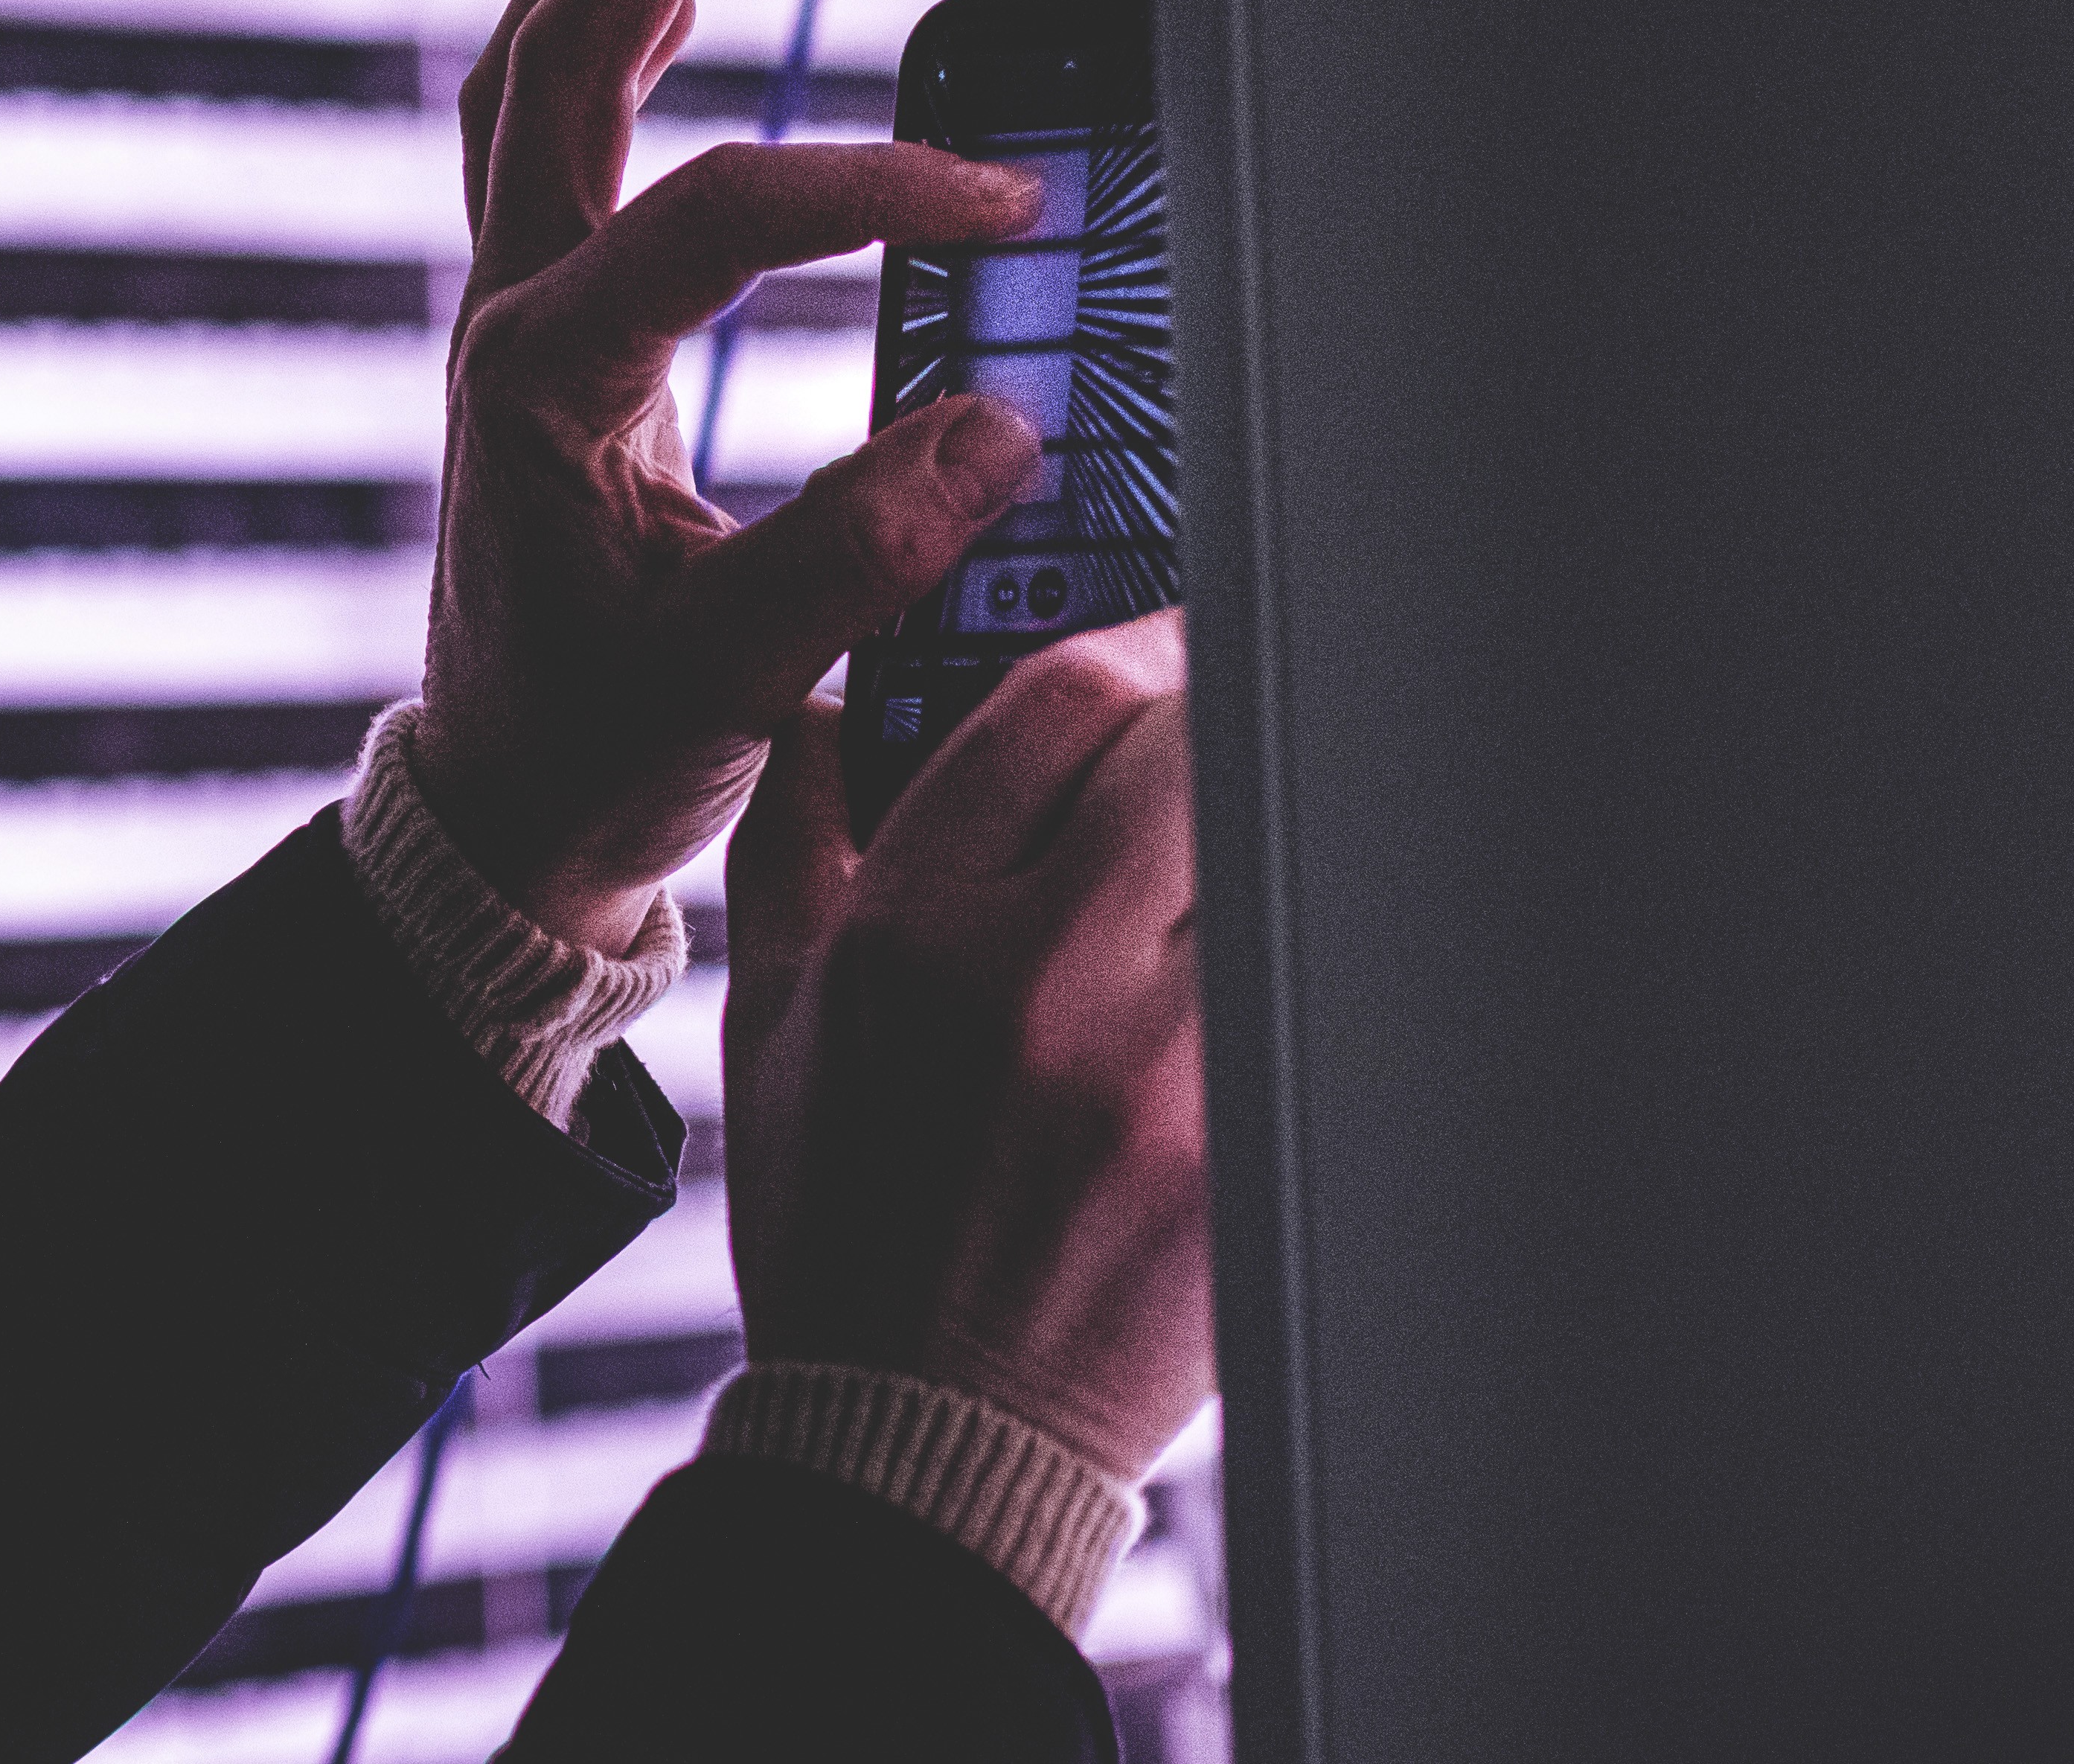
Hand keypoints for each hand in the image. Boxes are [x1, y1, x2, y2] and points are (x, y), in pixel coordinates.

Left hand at [413, 0, 1049, 950]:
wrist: (507, 809)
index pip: (717, 217)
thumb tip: (995, 430)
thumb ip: (863, 553)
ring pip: (531, 85)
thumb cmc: (601, 746)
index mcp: (542, 384)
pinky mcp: (537, 333)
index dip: (870, 189)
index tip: (1001, 202)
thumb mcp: (737, 670)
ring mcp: (510, 317)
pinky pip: (547, 143)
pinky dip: (606, 43)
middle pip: (555, 70)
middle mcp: (508, 321)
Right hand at [722, 614, 1212, 1478]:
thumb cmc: (844, 1218)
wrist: (926, 1430)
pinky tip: (1275, 941)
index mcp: (910, 935)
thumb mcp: (774, 1014)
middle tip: (1212, 723)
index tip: (1152, 648)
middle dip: (1206, 709)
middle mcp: (1038, 982)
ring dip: (1255, 818)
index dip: (1125, 643)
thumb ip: (796, 831)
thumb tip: (824, 698)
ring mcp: (1161, 1069)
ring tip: (1241, 832)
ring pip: (1258, 845)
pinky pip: (1299, 975)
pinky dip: (1295, 936)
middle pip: (1185, 743)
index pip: (1056, 703)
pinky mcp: (1246, 1146)